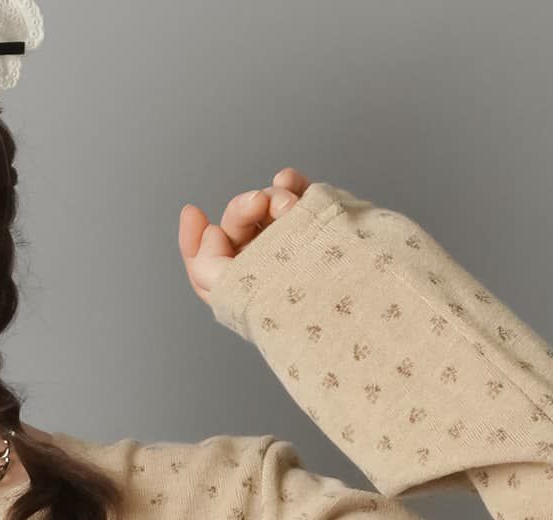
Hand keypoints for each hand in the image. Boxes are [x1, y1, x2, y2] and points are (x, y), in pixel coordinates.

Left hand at [179, 168, 313, 307]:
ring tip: (291, 204)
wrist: (359, 295)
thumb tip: (211, 232)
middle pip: (237, 226)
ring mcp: (294, 242)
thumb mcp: (239, 296)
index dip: (194, 239)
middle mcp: (267, 267)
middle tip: (260, 203)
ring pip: (266, 204)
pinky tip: (289, 181)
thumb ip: (208, 269)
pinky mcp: (320, 222)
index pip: (208, 265)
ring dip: (273, 197)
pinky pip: (296, 193)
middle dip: (243, 209)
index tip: (194, 212)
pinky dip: (290, 183)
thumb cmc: (298, 304)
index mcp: (245, 291)